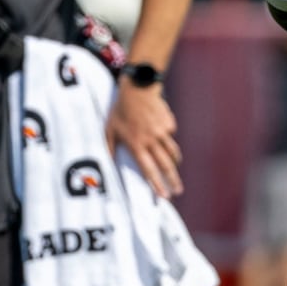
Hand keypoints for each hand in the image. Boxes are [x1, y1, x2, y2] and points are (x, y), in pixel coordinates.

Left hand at [106, 82, 182, 198]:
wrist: (137, 89)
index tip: (164, 196)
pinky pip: (171, 134)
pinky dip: (168, 137)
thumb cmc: (120, 110)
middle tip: (179, 190)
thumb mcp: (109, 129)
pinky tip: (161, 130)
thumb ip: (109, 147)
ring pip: (173, 152)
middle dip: (173, 180)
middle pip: (166, 165)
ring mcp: (162, 132)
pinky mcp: (169, 123)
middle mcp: (151, 141)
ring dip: (175, 163)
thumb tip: (108, 162)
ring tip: (176, 168)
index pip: (148, 170)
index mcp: (136, 145)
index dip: (157, 185)